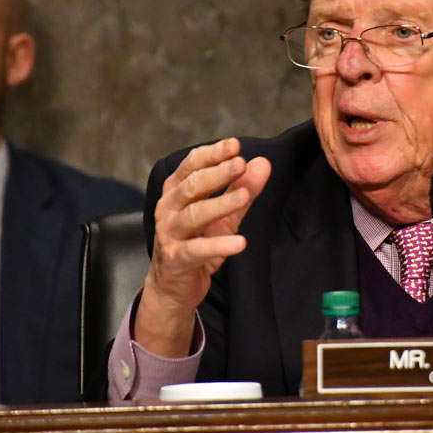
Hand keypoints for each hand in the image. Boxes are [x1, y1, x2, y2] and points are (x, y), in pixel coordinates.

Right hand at [134, 138, 270, 356]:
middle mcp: (169, 208)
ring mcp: (169, 233)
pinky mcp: (177, 259)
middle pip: (192, 185)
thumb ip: (243, 189)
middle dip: (217, 173)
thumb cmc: (198, 242)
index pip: (192, 164)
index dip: (213, 154)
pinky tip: (240, 243)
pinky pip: (198, 250)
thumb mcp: (225, 215)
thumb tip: (263, 163)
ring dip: (220, 203)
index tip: (235, 145)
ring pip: (194, 214)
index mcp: (176, 191)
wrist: (174, 286)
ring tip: (244, 196)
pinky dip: (219, 246)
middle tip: (241, 163)